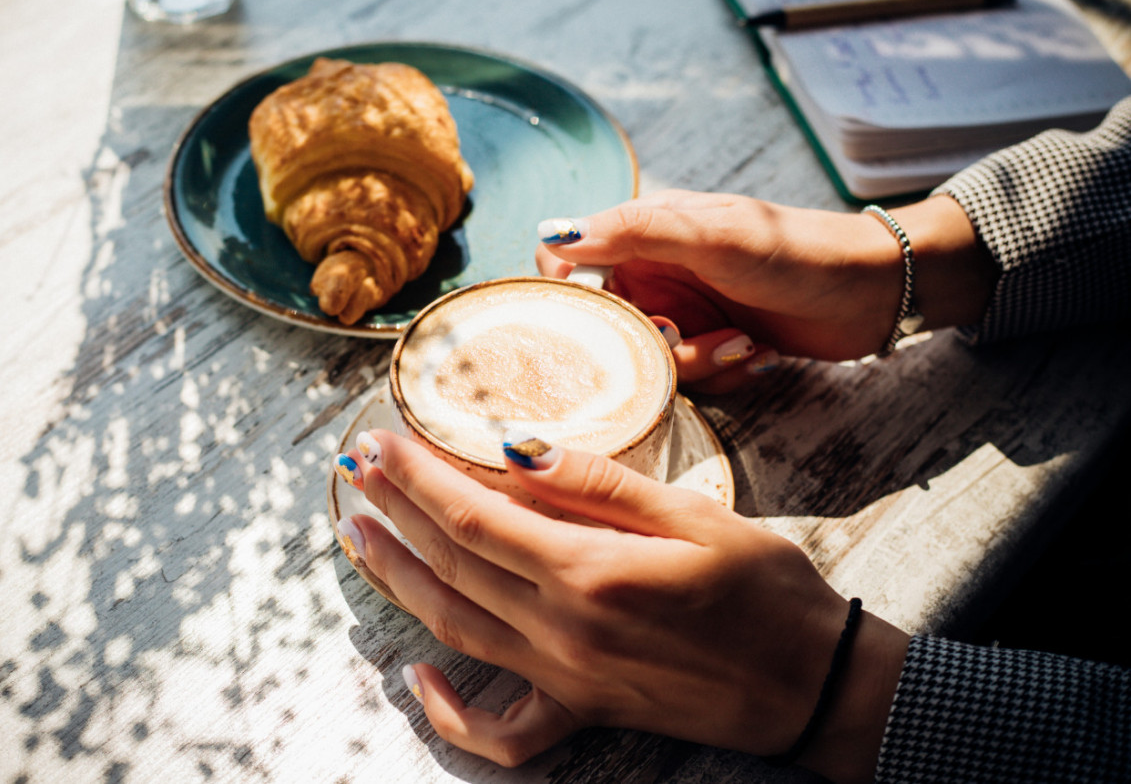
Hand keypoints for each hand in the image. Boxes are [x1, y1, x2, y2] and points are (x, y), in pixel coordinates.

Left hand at [336, 431, 908, 781]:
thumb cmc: (765, 589)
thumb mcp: (693, 514)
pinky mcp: (581, 709)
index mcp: (590, 571)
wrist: (812, 684)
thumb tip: (516, 448)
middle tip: (355, 470)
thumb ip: (598, 483)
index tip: (380, 440)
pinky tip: (416, 678)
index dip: (417, 476)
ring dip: (398, 580)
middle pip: (452, 563)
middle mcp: (562, 630)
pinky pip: (499, 728)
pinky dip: (450, 712)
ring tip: (358, 538)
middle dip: (395, 511)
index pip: (473, 514)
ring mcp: (565, 677)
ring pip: (455, 625)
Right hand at [537, 190, 995, 375]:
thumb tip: (554, 234)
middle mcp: (656, 272)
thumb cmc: (796, 249)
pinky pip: (690, 380)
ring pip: (650, 360)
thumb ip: (634, 232)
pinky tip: (759, 354)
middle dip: (649, 343)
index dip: (568, 294)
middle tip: (686, 337)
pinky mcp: (713, 345)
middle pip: (608, 325)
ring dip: (698, 363)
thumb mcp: (712, 234)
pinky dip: (723, 373)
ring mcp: (685, 311)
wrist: (875, 290)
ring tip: (744, 342)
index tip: (591, 322)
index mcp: (645, 233)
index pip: (568, 260)